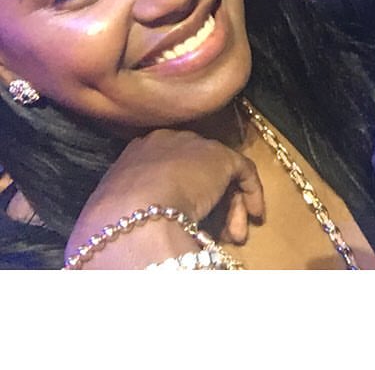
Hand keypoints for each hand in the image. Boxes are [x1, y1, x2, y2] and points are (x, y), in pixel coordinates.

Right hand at [65, 129, 263, 268]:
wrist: (131, 209)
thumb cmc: (113, 221)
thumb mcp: (114, 214)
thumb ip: (133, 213)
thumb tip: (138, 230)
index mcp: (138, 154)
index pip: (168, 168)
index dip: (181, 195)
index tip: (186, 222)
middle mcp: (168, 142)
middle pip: (197, 170)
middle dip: (211, 204)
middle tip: (218, 235)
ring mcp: (196, 146)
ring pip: (220, 175)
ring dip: (230, 209)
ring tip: (235, 237)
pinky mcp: (222, 157)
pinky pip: (243, 171)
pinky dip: (252, 193)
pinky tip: (254, 217)